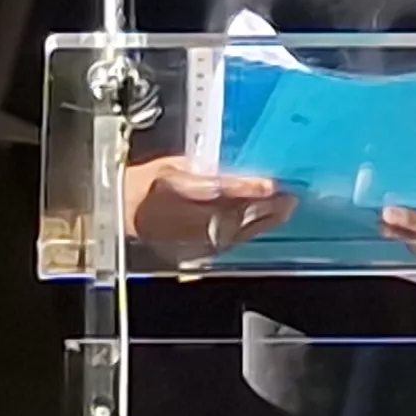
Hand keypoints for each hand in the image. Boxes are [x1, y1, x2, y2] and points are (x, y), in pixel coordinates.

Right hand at [125, 159, 294, 256]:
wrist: (125, 214)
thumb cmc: (147, 185)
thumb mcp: (170, 167)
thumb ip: (199, 172)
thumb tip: (228, 175)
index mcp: (177, 193)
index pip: (220, 192)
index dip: (247, 189)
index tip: (271, 185)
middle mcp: (188, 221)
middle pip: (234, 216)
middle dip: (264, 209)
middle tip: (289, 198)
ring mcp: (193, 239)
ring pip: (235, 232)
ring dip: (262, 222)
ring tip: (284, 209)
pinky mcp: (198, 249)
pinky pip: (229, 241)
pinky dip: (249, 232)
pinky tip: (263, 223)